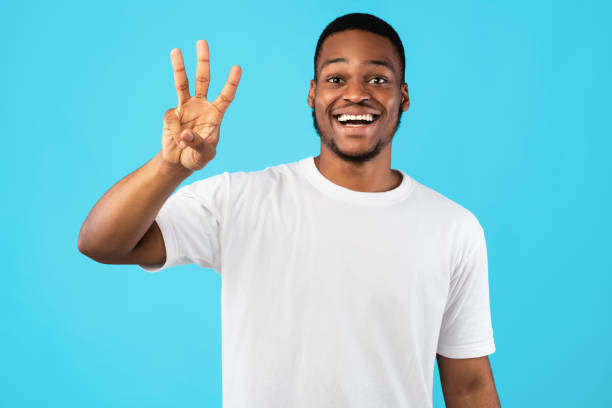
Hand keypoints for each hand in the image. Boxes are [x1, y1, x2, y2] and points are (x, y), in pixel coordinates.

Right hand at [160, 40, 240, 171]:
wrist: (180, 162)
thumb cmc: (198, 157)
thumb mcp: (205, 155)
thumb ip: (198, 145)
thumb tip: (186, 134)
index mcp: (216, 114)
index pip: (226, 96)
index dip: (231, 83)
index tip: (237, 68)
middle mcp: (201, 106)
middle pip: (203, 79)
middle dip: (203, 61)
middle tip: (202, 42)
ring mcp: (185, 107)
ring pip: (182, 83)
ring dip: (179, 67)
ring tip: (176, 50)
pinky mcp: (171, 115)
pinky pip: (172, 120)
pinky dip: (175, 132)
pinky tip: (180, 142)